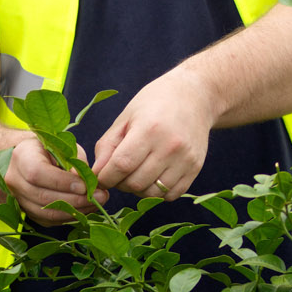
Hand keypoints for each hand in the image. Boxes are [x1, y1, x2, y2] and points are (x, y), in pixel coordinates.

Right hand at [3, 134, 93, 218]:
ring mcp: (18, 198)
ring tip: (97, 204)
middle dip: (75, 200)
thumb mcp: (64, 146)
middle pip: (43, 196)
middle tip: (100, 197)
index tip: (84, 186)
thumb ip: (74, 162)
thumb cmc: (50, 149)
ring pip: (46, 213)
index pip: (37, 173)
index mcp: (21, 157)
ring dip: (75, 211)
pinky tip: (86, 210)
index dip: (62, 182)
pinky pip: (49, 220)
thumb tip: (86, 183)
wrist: (30, 158)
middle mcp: (14, 180)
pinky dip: (69, 217)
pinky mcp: (28, 212)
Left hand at [93, 66, 221, 201]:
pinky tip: (154, 176)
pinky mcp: (196, 168)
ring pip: (152, 193)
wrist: (195, 96)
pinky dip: (157, 192)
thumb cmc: (154, 103)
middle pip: (136, 183)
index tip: (102, 175)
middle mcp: (170, 146)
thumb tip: (96, 175)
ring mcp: (185, 159)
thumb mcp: (126, 118)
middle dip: (120, 184)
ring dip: (138, 189)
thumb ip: (107, 146)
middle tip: (119, 173)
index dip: (105, 177)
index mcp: (149, 129)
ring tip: (137, 173)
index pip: (121, 165)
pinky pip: (170, 195)